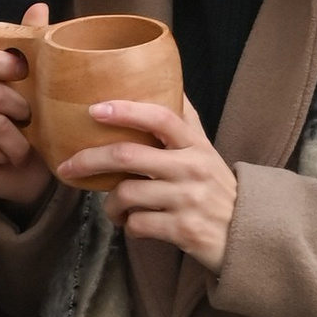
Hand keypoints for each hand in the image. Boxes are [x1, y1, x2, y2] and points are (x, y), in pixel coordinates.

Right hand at [0, 8, 53, 210]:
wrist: (30, 173)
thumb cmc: (35, 123)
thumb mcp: (41, 83)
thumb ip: (35, 45)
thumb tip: (38, 6)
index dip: (0, 62)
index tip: (22, 71)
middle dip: (14, 103)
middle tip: (28, 115)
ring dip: (16, 137)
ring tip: (25, 145)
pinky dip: (6, 154)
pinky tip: (10, 159)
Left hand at [60, 96, 239, 270]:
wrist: (248, 235)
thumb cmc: (215, 189)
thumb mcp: (205, 151)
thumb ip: (184, 122)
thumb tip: (166, 82)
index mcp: (195, 145)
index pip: (161, 117)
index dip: (125, 110)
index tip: (94, 110)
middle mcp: (192, 168)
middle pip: (128, 155)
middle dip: (89, 159)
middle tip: (68, 166)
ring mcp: (188, 200)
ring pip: (126, 194)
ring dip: (111, 205)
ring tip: (115, 208)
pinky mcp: (183, 230)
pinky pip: (137, 224)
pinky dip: (128, 226)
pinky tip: (134, 225)